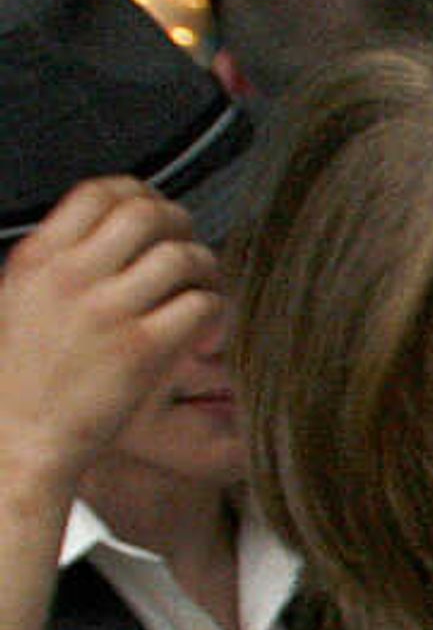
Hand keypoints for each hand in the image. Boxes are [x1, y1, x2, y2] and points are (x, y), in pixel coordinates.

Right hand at [0, 178, 217, 510]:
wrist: (18, 437)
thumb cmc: (22, 375)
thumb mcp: (17, 297)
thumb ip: (58, 259)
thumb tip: (109, 226)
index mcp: (38, 258)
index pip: (98, 192)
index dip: (140, 193)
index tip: (157, 214)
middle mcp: (71, 277)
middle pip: (147, 213)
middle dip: (181, 224)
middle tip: (189, 249)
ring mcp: (107, 313)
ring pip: (181, 256)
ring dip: (205, 268)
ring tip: (202, 289)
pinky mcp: (143, 351)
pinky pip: (200, 305)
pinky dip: (214, 309)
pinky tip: (205, 326)